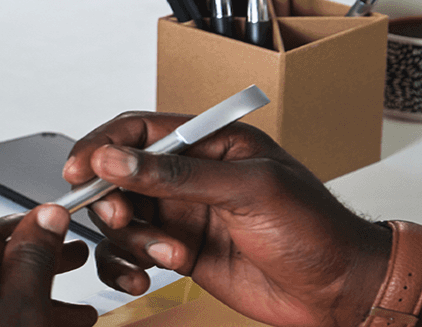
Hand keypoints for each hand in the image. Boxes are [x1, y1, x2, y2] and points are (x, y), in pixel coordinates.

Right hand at [64, 112, 391, 326]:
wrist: (341, 291)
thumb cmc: (316, 229)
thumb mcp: (247, 190)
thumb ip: (176, 173)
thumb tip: (117, 158)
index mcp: (210, 142)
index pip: (139, 130)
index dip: (102, 145)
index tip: (80, 168)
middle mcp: (191, 176)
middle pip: (119, 175)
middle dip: (113, 199)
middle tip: (126, 219)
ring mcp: (183, 215)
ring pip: (123, 219)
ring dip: (132, 240)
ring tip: (169, 256)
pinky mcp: (180, 253)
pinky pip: (132, 255)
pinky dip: (127, 267)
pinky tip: (146, 277)